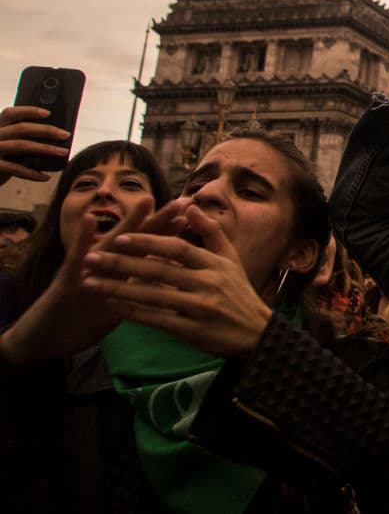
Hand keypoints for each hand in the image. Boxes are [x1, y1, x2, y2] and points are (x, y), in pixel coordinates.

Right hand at [0, 106, 71, 183]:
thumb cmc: (3, 160)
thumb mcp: (9, 145)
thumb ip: (22, 139)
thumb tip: (55, 135)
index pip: (10, 113)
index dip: (28, 111)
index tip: (48, 113)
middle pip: (21, 128)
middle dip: (46, 130)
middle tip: (65, 134)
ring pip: (21, 145)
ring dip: (45, 149)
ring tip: (63, 152)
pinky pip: (16, 168)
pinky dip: (32, 173)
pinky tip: (46, 177)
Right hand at [0, 198, 190, 364]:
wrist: (45, 337)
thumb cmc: (84, 319)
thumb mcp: (118, 301)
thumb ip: (138, 286)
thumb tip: (164, 275)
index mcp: (121, 271)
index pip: (151, 249)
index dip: (172, 232)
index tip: (195, 213)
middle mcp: (106, 263)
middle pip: (138, 240)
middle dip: (161, 221)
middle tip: (183, 200)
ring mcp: (86, 268)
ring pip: (112, 243)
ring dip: (129, 222)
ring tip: (148, 200)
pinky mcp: (65, 279)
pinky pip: (75, 259)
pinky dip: (82, 239)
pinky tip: (90, 220)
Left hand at [81, 205, 272, 356]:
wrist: (256, 332)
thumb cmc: (239, 293)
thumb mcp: (231, 259)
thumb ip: (211, 231)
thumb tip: (190, 207)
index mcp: (214, 264)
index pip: (177, 248)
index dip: (148, 242)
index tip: (119, 237)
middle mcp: (207, 283)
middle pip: (159, 270)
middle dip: (122, 264)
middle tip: (91, 258)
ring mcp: (200, 308)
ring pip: (153, 296)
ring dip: (118, 289)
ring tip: (89, 283)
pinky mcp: (193, 331)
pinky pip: (158, 320)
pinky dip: (133, 313)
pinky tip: (111, 307)